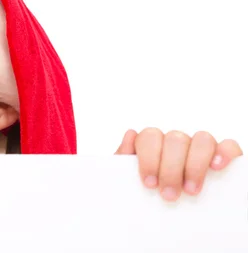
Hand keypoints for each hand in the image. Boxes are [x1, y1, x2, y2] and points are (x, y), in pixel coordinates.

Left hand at [115, 127, 242, 201]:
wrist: (169, 220)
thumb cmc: (148, 197)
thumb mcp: (132, 182)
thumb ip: (125, 160)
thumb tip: (130, 133)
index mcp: (154, 145)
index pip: (150, 136)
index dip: (149, 158)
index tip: (150, 184)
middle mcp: (177, 143)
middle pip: (175, 139)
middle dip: (171, 168)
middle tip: (169, 195)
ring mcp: (200, 148)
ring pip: (202, 139)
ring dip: (195, 165)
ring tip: (191, 190)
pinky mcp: (222, 156)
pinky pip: (228, 145)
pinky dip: (223, 153)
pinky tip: (216, 168)